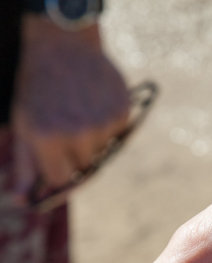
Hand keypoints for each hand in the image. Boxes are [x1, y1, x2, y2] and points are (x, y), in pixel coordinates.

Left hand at [12, 15, 128, 193]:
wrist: (64, 45)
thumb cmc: (38, 87)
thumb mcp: (23, 124)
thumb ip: (25, 164)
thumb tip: (21, 198)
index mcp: (47, 139)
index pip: (60, 179)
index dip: (57, 170)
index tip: (55, 160)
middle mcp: (77, 134)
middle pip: (84, 166)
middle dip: (75, 153)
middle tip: (66, 125)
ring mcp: (102, 123)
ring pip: (102, 150)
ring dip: (93, 138)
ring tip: (80, 110)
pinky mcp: (121, 112)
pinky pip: (117, 134)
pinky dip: (108, 124)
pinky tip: (95, 103)